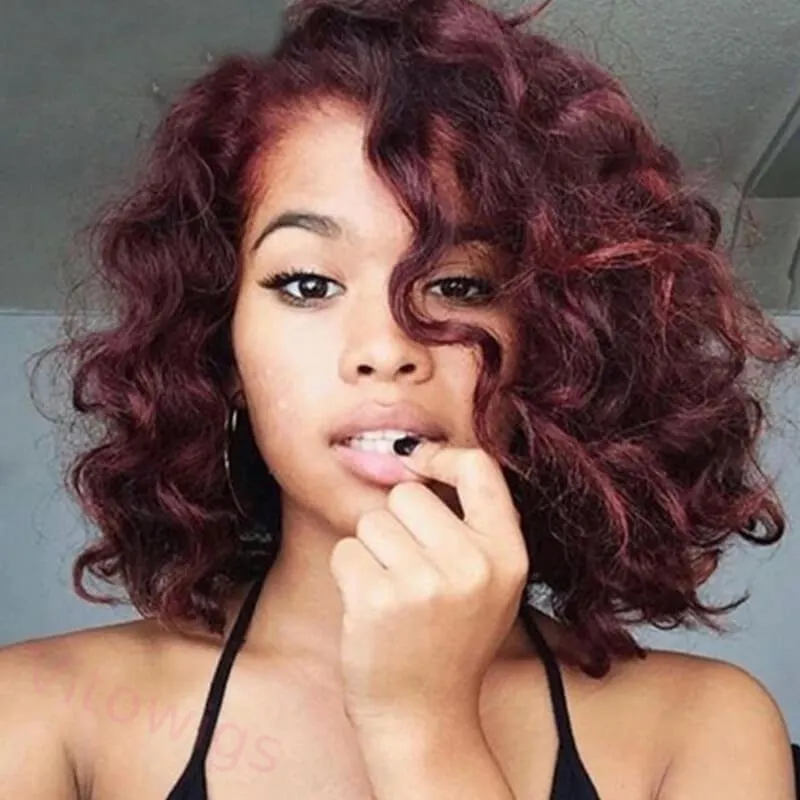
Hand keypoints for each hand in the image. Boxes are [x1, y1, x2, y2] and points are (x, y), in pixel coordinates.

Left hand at [329, 441, 528, 729]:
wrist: (424, 716)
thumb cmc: (451, 640)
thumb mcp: (489, 582)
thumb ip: (469, 524)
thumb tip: (412, 456)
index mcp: (508, 554)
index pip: (479, 468)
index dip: (442, 457)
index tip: (419, 464)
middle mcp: (472, 564)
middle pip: (408, 494)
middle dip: (398, 524)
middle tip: (410, 571)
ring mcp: (425, 583)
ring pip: (372, 521)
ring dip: (372, 551)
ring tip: (393, 593)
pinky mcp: (377, 599)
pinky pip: (346, 551)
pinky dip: (349, 574)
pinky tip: (370, 608)